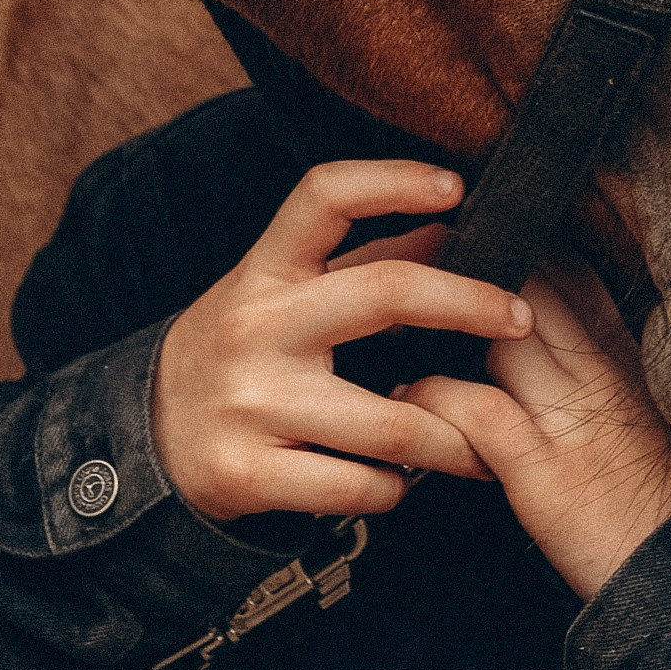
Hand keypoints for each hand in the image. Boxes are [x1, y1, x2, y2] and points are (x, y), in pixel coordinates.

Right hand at [151, 160, 532, 523]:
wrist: (148, 440)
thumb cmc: (243, 350)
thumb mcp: (283, 292)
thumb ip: (362, 261)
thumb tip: (452, 227)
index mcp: (266, 269)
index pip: (323, 195)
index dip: (392, 179)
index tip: (456, 187)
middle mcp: (258, 327)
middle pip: (385, 294)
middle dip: (470, 302)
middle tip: (522, 319)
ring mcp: (253, 404)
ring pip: (391, 421)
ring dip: (454, 435)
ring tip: (482, 441)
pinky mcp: (250, 476)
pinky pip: (358, 487)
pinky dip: (396, 490)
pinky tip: (401, 483)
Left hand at [395, 263, 670, 599]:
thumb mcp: (660, 416)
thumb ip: (616, 369)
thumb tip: (561, 341)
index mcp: (630, 358)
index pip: (574, 273)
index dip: (525, 250)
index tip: (482, 246)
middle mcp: (602, 375)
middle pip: (532, 289)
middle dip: (472, 273)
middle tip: (419, 272)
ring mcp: (573, 420)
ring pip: (500, 337)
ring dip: (441, 326)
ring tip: (396, 328)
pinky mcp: (544, 472)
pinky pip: (480, 411)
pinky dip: (434, 396)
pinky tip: (406, 398)